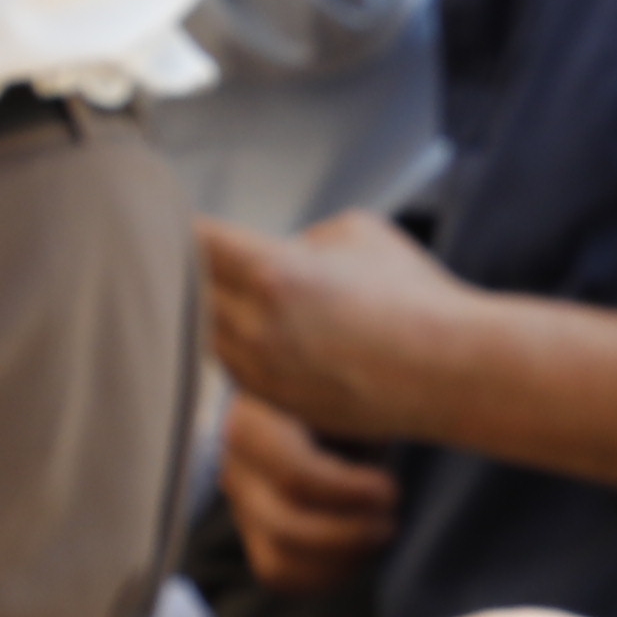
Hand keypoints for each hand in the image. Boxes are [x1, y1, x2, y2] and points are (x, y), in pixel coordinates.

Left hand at [201, 211, 470, 440]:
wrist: (450, 371)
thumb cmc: (414, 298)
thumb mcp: (355, 231)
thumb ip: (299, 238)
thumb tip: (277, 255)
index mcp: (271, 274)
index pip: (194, 240)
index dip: (175, 223)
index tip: (166, 214)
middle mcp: (255, 328)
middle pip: (185, 288)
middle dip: (183, 265)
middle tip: (176, 247)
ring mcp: (261, 371)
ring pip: (202, 332)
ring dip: (205, 308)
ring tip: (211, 288)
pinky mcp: (274, 402)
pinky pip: (230, 364)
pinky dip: (231, 343)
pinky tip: (249, 328)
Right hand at [219, 394, 402, 593]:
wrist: (327, 396)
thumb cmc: (351, 391)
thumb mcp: (357, 392)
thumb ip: (368, 414)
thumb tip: (404, 428)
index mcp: (253, 418)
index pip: (292, 473)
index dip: (348, 493)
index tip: (389, 488)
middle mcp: (236, 464)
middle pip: (284, 526)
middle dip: (350, 533)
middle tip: (391, 516)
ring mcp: (241, 503)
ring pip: (278, 560)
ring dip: (342, 558)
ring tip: (383, 531)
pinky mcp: (255, 534)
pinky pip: (280, 574)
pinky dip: (330, 574)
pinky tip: (366, 550)